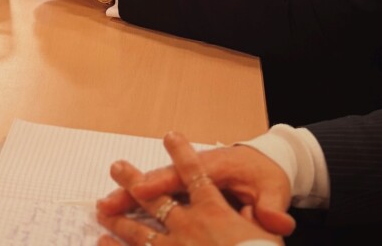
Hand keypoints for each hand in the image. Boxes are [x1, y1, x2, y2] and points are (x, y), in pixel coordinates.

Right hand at [96, 132, 289, 245]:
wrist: (260, 160)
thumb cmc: (263, 175)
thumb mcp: (272, 189)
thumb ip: (270, 207)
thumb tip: (278, 222)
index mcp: (215, 167)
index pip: (185, 174)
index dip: (164, 181)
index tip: (144, 189)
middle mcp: (192, 171)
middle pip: (159, 180)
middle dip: (133, 188)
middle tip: (109, 199)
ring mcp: (183, 179)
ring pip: (151, 189)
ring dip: (127, 197)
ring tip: (104, 208)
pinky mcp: (179, 187)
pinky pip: (155, 196)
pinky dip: (135, 204)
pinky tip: (117, 215)